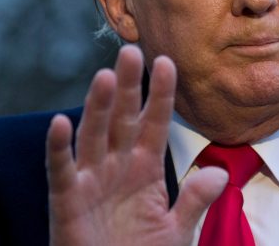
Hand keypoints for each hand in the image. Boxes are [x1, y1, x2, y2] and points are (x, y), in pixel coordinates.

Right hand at [45, 45, 227, 244]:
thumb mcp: (175, 230)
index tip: (168, 62)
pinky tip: (59, 123)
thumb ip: (194, 201)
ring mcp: (91, 182)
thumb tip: (219, 172)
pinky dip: (58, 149)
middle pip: (123, 120)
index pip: (155, 124)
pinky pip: (63, 172)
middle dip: (129, 87)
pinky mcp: (66, 203)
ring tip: (106, 77)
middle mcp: (117, 168)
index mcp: (145, 169)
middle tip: (131, 51)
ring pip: (94, 136)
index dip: (161, 95)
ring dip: (99, 108)